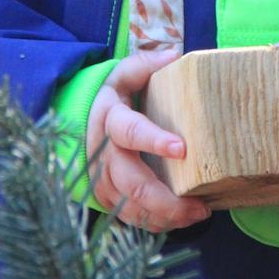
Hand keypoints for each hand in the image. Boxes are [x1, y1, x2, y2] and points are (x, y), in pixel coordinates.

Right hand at [85, 49, 210, 231]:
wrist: (78, 124)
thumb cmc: (112, 99)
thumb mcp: (123, 75)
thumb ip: (145, 65)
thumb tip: (175, 54)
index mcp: (111, 120)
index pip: (130, 131)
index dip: (153, 140)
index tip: (182, 149)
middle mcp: (104, 155)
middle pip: (132, 184)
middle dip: (166, 200)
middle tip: (199, 206)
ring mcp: (103, 180)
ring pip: (130, 207)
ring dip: (165, 217)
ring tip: (198, 214)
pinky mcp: (106, 197)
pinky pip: (129, 217)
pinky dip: (155, 224)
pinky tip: (181, 222)